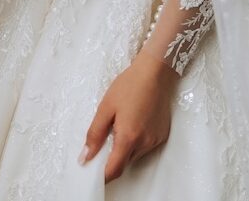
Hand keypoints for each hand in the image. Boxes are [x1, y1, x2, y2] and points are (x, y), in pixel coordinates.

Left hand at [80, 53, 178, 182]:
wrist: (154, 72)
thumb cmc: (129, 85)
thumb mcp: (105, 107)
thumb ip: (95, 134)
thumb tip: (85, 157)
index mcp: (129, 137)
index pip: (114, 170)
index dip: (103, 176)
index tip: (94, 173)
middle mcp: (144, 143)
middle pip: (124, 163)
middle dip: (112, 158)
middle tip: (106, 137)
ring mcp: (155, 140)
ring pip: (135, 155)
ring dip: (125, 148)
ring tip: (121, 123)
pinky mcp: (162, 135)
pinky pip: (146, 146)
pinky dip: (137, 141)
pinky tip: (134, 121)